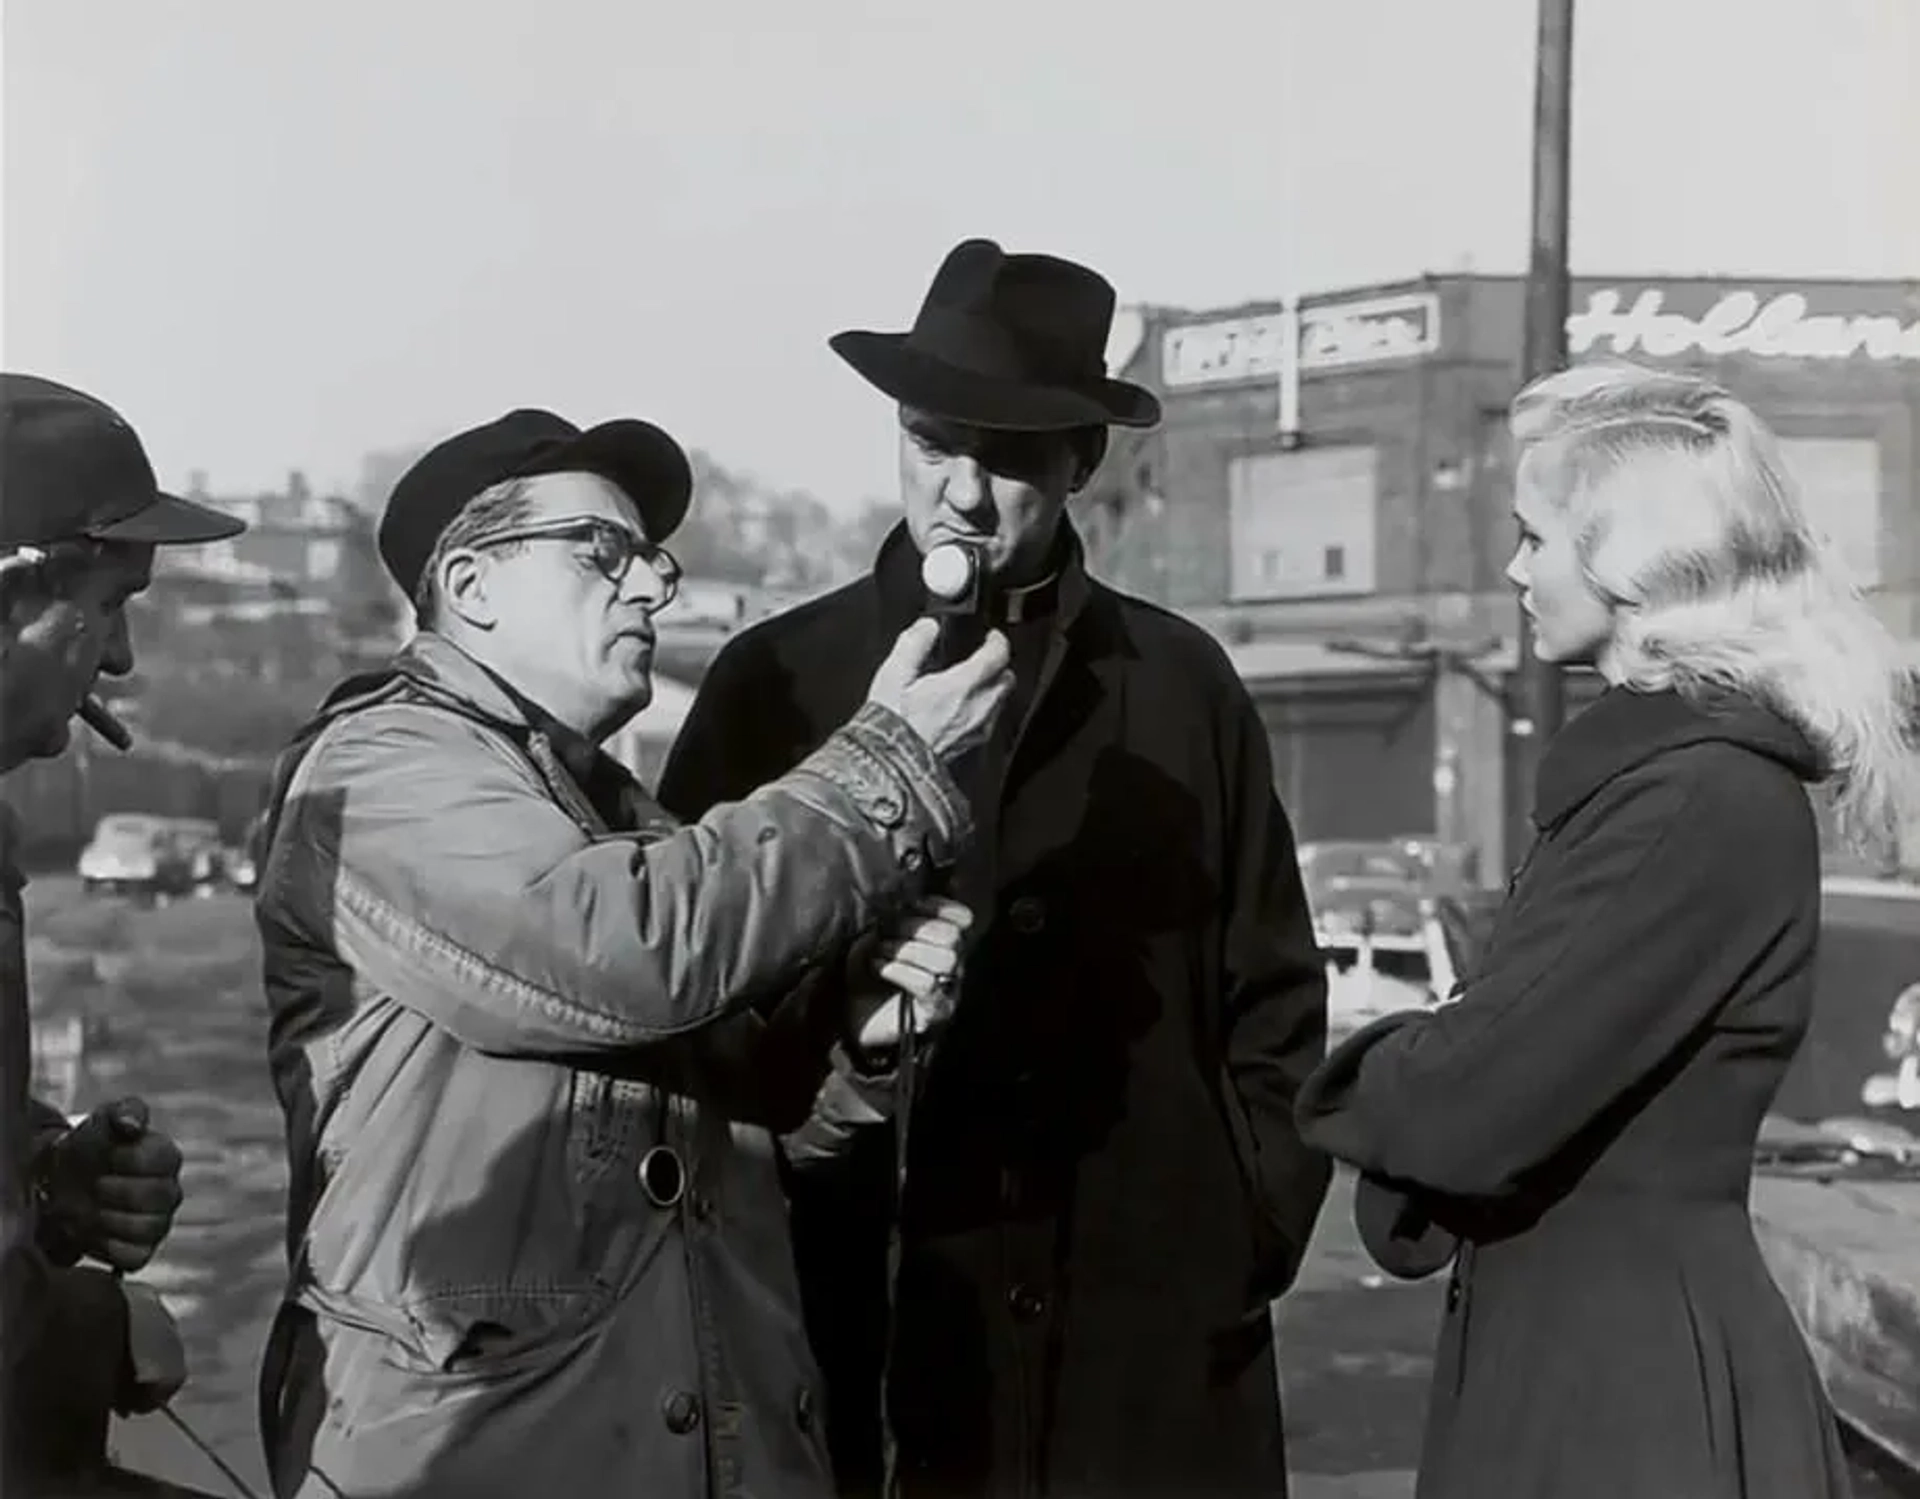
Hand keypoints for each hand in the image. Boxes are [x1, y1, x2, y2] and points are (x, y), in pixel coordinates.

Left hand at [40, 1097, 184, 1271]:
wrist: (57, 1184)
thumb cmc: (87, 1148)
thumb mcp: (102, 1120)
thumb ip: (123, 1112)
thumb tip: (132, 1125)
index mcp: (166, 1157)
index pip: (164, 1159)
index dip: (128, 1159)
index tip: (106, 1156)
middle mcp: (170, 1192)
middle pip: (158, 1196)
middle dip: (115, 1191)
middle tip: (93, 1185)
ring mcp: (158, 1224)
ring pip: (147, 1228)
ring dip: (109, 1219)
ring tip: (91, 1208)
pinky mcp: (140, 1252)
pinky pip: (135, 1257)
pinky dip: (109, 1247)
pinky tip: (93, 1232)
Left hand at [847, 897, 972, 1053]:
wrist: (854, 1023)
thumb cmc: (865, 977)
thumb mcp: (873, 941)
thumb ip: (888, 921)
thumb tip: (894, 903)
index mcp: (942, 944)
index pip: (961, 918)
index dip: (940, 906)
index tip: (911, 903)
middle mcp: (952, 967)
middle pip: (953, 935)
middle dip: (916, 926)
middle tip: (885, 931)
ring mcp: (947, 991)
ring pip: (946, 958)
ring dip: (907, 949)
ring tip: (880, 951)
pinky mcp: (935, 1012)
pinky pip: (927, 983)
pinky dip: (900, 970)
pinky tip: (879, 968)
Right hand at [864, 617, 1012, 762]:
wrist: (891, 768)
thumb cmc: (891, 725)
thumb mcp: (893, 676)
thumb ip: (914, 645)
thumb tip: (928, 627)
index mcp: (961, 686)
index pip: (997, 657)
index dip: (998, 642)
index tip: (991, 637)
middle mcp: (977, 708)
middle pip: (1006, 681)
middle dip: (999, 667)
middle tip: (985, 659)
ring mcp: (977, 730)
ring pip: (1000, 702)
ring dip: (993, 689)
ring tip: (973, 683)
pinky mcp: (971, 747)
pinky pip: (989, 722)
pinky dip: (983, 710)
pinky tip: (962, 711)